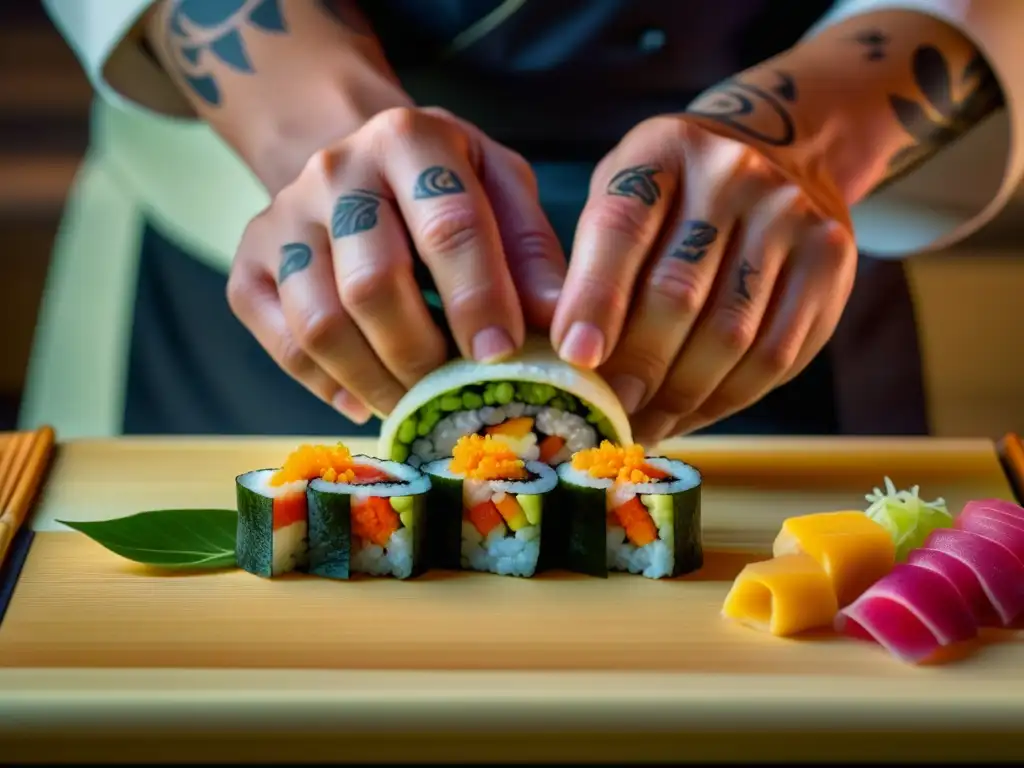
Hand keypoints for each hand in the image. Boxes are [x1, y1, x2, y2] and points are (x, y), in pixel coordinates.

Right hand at [228, 107, 565, 422]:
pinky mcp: (247, 262)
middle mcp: (336, 170)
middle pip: (372, 285)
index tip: (503, 357)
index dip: (478, 299)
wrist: (357, 162)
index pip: (448, 226)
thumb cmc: (447, 186)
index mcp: (411, 139)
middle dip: (422, 356)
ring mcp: (282, 217)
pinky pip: (283, 344)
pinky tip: (365, 400)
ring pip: (320, 324)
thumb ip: (532, 252)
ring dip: (375, 382)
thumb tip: (563, 330)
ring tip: (416, 407)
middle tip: (455, 395)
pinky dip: (325, 386)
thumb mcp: (502, 190)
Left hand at [550, 117, 856, 442]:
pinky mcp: (830, 261)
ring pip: (730, 334)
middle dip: (636, 365)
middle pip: (678, 291)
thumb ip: (592, 263)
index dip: (596, 298)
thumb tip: (568, 363)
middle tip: (606, 413)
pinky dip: (725, 400)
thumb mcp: (624, 195)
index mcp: (664, 150)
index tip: (575, 357)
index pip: (622, 227)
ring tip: (642, 425)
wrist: (784, 154)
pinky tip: (689, 415)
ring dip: (679, 396)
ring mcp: (791, 216)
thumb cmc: (676, 196)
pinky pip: (775, 356)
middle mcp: (733, 174)